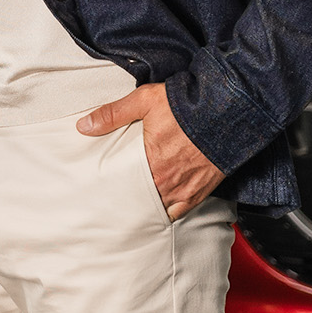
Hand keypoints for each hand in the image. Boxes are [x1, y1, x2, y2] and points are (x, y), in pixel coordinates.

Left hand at [77, 82, 223, 220]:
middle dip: (129, 200)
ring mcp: (185, 189)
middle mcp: (166, 181)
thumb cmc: (187, 105)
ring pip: (159, 208)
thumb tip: (84, 126)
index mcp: (150, 162)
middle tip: (115, 201)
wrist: (228, 110)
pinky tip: (161, 209)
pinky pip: (181, 211)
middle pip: (140, 199)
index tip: (103, 191)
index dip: (112, 189)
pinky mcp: (201, 191)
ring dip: (148, 206)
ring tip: (136, 206)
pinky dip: (170, 212)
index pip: (123, 185)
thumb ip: (113, 114)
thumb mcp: (145, 101)